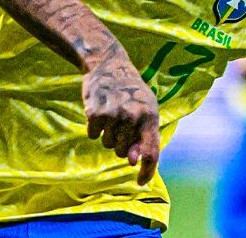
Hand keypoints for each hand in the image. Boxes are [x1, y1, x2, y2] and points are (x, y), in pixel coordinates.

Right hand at [82, 54, 160, 184]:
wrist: (108, 63)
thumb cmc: (131, 92)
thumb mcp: (144, 111)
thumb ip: (142, 136)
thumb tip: (131, 161)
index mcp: (151, 117)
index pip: (151, 153)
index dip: (147, 171)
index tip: (140, 182)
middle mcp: (133, 117)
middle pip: (123, 152)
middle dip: (120, 144)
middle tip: (120, 122)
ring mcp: (114, 114)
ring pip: (107, 145)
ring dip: (107, 135)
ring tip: (111, 113)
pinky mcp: (95, 112)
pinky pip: (93, 135)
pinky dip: (95, 128)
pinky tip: (98, 111)